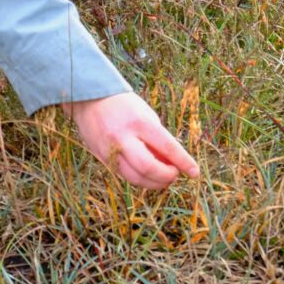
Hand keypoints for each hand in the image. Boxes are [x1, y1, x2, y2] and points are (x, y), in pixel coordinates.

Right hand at [62, 92, 198, 188]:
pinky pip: (124, 175)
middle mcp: (124, 137)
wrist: (89, 100)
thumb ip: (158, 138)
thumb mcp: (146, 114)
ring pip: (135, 178)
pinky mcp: (102, 159)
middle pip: (149, 168)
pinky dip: (140, 179)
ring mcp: (110, 150)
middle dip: (166, 176)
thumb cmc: (124, 105)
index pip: (167, 147)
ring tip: (164, 178)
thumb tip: (173, 162)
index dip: (183, 162)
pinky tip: (148, 176)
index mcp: (140, 122)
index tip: (194, 172)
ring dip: (154, 183)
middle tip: (175, 174)